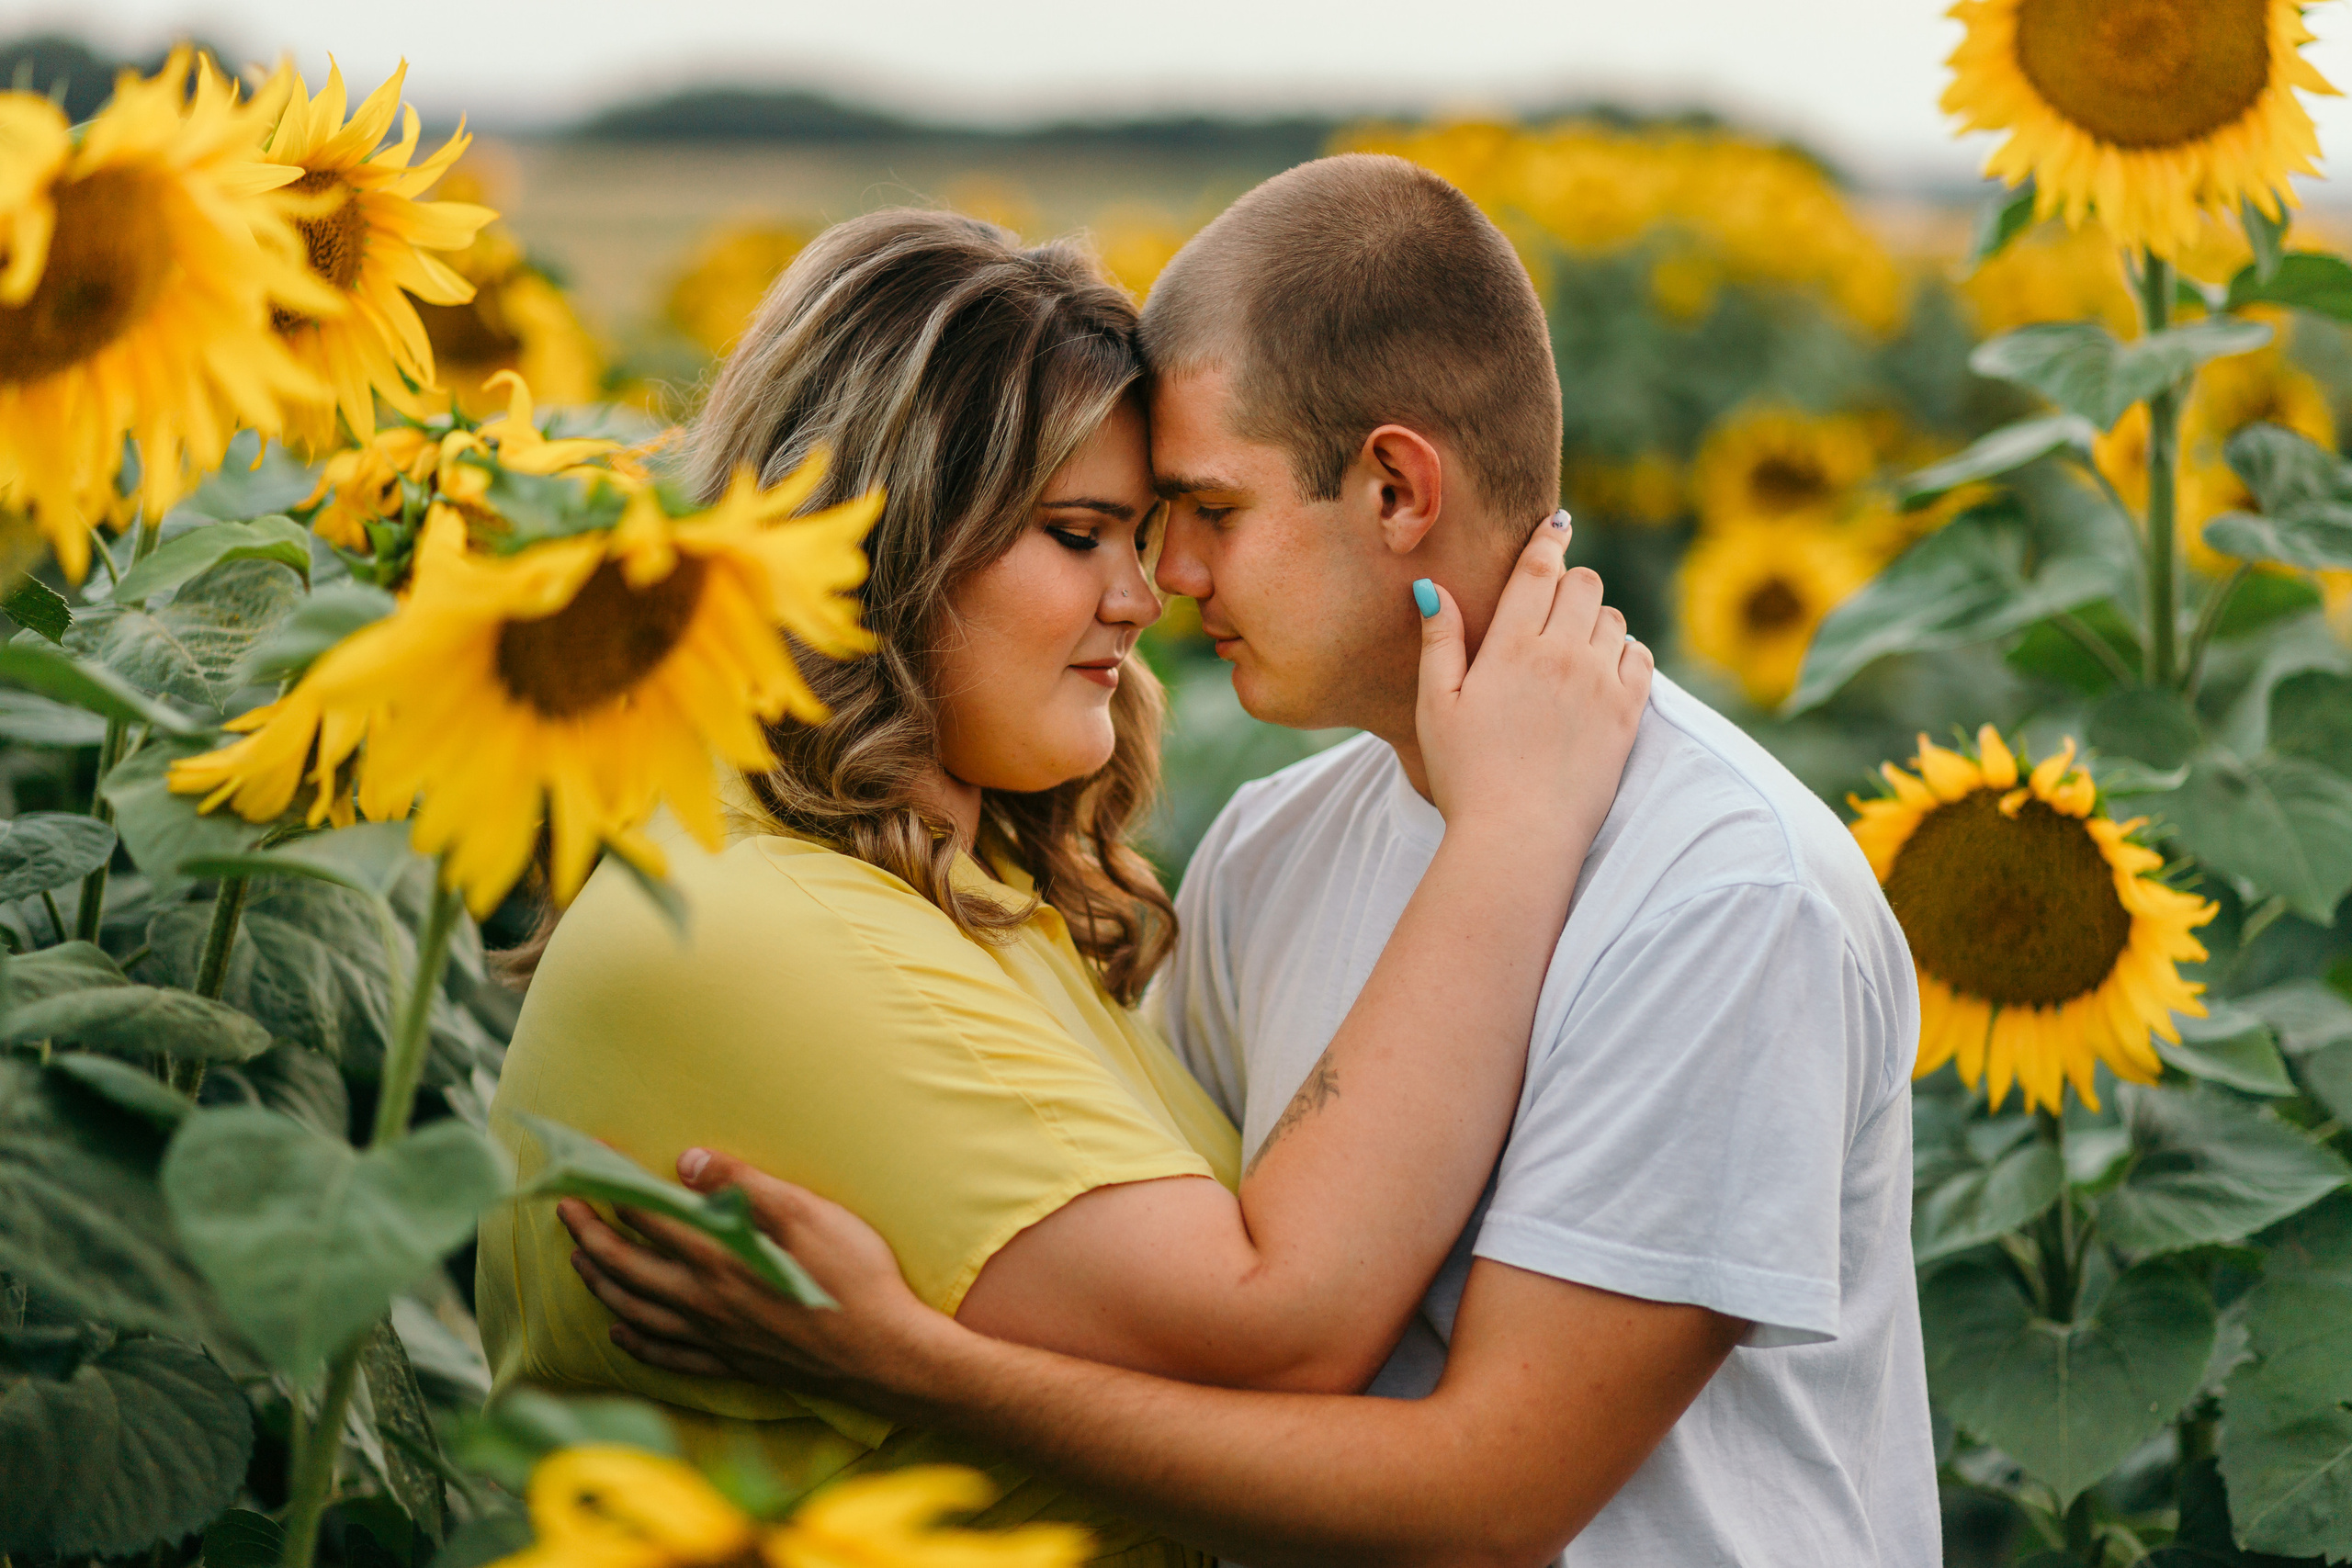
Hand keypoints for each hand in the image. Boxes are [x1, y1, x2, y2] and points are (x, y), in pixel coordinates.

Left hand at [558, 1148, 950, 1407]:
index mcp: (719, 1259)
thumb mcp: (809, 1213)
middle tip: (564, 1207)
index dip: (614, 1185)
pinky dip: (635, 1343)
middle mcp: (704, 1302)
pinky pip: (667, 1357)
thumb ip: (745, 1186)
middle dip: (588, 1233)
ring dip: (601, 1283)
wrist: (886, 1355)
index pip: (648, 1216)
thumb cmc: (855, 1277)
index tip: (591, 1159)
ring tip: (580, 1262)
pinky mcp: (732, 1364)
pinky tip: (621, 1334)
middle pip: (626, 1266)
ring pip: (636, 1311)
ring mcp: (715, 1338)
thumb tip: (686, 1160)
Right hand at [1415, 513, 1650, 855]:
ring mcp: (1601, 684)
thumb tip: (1434, 586)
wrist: (1518, 838)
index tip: (1555, 525)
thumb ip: (1440, 642)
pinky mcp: (1628, 715)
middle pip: (1585, 584)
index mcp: (1512, 647)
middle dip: (1570, 583)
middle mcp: (1563, 655)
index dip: (1548, 540)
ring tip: (1574, 644)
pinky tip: (1605, 669)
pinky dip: (1626, 653)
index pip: (1540, 569)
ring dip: (1596, 620)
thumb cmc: (1466, 777)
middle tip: (1554, 603)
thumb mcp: (1436, 707)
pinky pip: (1641, 658)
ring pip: (1615, 619)